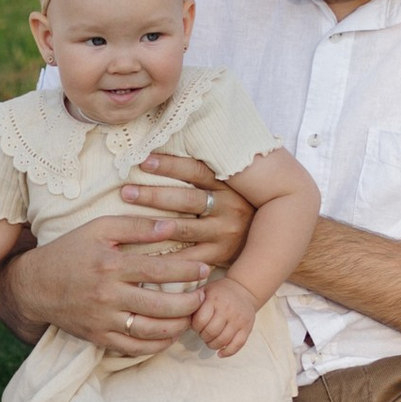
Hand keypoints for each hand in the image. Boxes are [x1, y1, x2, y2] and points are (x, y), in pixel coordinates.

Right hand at [0, 208, 207, 357]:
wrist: (34, 286)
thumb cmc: (69, 251)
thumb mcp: (98, 229)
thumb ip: (136, 226)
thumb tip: (171, 225)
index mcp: (110, 266)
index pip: (158, 270)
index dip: (187, 271)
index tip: (205, 269)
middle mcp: (107, 296)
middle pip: (160, 306)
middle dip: (189, 303)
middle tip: (204, 296)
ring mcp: (103, 321)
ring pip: (150, 332)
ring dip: (178, 326)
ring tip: (191, 316)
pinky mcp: (98, 338)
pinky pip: (134, 348)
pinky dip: (157, 345)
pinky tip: (170, 335)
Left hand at [116, 150, 252, 271]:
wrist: (274, 236)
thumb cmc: (240, 203)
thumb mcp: (231, 183)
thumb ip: (207, 171)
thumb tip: (173, 142)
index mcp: (228, 185)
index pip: (197, 171)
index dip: (170, 165)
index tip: (143, 160)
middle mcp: (228, 208)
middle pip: (187, 200)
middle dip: (154, 196)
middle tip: (126, 192)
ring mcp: (224, 233)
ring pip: (186, 229)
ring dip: (155, 226)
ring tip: (129, 224)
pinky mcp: (220, 255)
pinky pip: (188, 258)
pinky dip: (166, 259)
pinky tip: (144, 256)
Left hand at [191, 273, 257, 355]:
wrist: (243, 289)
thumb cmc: (218, 293)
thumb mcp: (204, 291)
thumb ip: (192, 303)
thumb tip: (178, 319)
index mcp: (214, 299)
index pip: (200, 321)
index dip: (195, 327)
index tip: (196, 326)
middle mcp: (228, 309)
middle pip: (211, 332)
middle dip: (203, 337)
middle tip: (203, 334)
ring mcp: (239, 319)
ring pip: (223, 340)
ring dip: (212, 345)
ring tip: (210, 341)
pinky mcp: (247, 327)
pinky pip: (237, 345)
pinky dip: (227, 352)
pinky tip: (220, 353)